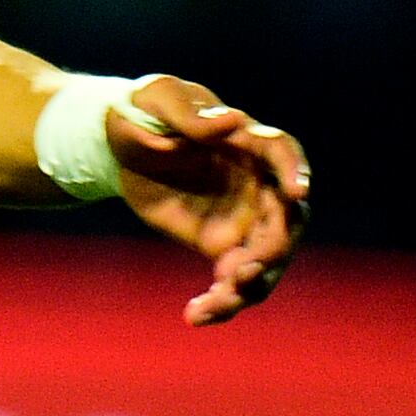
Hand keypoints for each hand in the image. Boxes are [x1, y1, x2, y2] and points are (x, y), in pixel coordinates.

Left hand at [110, 77, 311, 326]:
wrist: (119, 144)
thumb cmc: (141, 110)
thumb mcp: (155, 99)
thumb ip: (188, 113)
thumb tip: (230, 122)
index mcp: (248, 142)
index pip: (283, 153)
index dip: (295, 171)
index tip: (297, 193)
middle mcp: (259, 184)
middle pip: (285, 220)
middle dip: (273, 249)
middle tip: (244, 270)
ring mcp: (246, 219)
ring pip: (266, 261)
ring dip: (250, 287)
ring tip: (215, 304)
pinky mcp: (222, 246)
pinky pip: (234, 281)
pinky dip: (221, 302)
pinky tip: (196, 315)